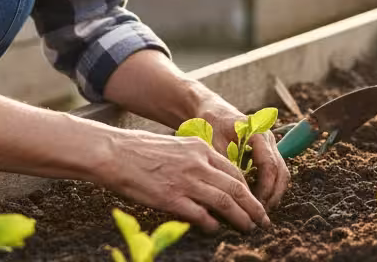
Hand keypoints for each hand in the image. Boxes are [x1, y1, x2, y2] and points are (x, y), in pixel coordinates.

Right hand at [95, 128, 270, 233]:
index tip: (253, 200)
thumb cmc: (140, 149)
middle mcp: (197, 163)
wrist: (114, 152)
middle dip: (253, 206)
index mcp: (199, 148)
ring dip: (240, 217)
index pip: (234, 170)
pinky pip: (200, 215)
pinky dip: (212, 224)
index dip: (248, 188)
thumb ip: (194, 160)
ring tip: (249, 227)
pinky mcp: (171, 198)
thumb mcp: (175, 146)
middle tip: (263, 219)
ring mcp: (185, 181)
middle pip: (236, 187)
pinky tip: (215, 230)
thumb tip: (210, 179)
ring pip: (225, 201)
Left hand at [196, 99, 290, 210]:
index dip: (264, 188)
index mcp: (258, 133)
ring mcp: (270, 144)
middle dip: (273, 195)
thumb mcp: (214, 142)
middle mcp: (269, 138)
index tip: (255, 204)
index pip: (269, 166)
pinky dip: (270, 186)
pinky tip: (259, 199)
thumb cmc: (211, 124)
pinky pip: (275, 171)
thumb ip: (225, 165)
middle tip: (260, 213)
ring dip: (274, 193)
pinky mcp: (267, 151)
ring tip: (260, 209)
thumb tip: (231, 191)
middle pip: (281, 171)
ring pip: (281, 172)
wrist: (212, 110)